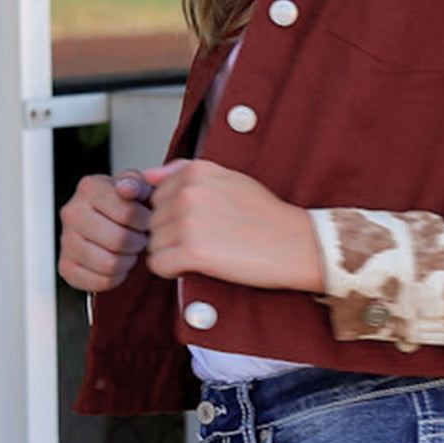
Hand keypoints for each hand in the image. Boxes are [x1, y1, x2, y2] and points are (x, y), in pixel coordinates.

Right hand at [58, 171, 152, 291]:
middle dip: (138, 242)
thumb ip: (136, 183)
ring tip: (129, 250)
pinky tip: (118, 264)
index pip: (127, 213)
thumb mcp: (136, 185)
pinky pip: (100, 281)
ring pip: (109, 263)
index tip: (146, 220)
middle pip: (119, 240)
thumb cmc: (124, 203)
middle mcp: (72, 212)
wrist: (107, 219)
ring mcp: (65, 241)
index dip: (145, 221)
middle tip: (139, 238)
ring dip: (128, 260)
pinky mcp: (65, 266)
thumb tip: (126, 188)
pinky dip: (116, 277)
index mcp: (89, 188)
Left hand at [142, 159, 323, 292]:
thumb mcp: (229, 179)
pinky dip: (171, 271)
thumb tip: (147, 175)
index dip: (174, 215)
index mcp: (196, 171)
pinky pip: (157, 264)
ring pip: (153, 243)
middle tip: (205, 241)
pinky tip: (195, 267)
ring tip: (204, 253)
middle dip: (170, 234)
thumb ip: (185, 172)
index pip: (157, 196)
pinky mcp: (192, 251)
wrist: (295, 244)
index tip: (200, 224)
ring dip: (171, 253)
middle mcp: (188, 191)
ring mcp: (188, 221)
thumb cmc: (266, 215)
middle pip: (152, 220)